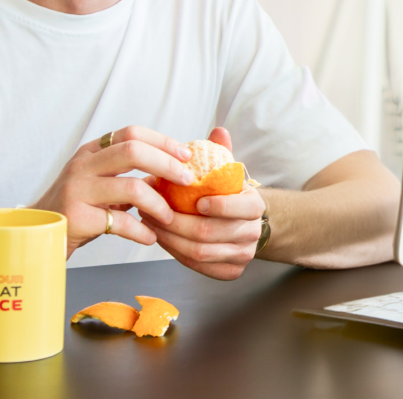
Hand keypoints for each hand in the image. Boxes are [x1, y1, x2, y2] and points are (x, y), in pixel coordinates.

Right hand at [31, 125, 193, 257]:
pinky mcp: (77, 217)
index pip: (131, 133)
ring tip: (169, 218)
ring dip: (158, 204)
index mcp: (91, 152)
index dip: (162, 141)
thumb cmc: (75, 209)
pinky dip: (141, 231)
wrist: (37, 233)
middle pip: (133, 150)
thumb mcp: (99, 184)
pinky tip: (150, 238)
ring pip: (131, 187)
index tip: (185, 155)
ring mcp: (78, 189)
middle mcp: (83, 165)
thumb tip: (171, 172)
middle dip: (166, 164)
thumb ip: (127, 176)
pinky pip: (120, 222)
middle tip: (186, 180)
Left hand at [139, 127, 265, 279]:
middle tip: (151, 206)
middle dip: (176, 221)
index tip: (197, 200)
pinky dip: (175, 252)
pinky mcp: (229, 271)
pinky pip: (197, 267)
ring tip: (148, 219)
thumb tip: (219, 130)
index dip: (221, 206)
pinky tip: (159, 237)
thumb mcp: (226, 170)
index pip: (244, 208)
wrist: (241, 222)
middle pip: (211, 233)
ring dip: (169, 237)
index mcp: (254, 206)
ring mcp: (242, 255)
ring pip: (200, 252)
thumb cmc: (227, 192)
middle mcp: (252, 234)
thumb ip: (221, 151)